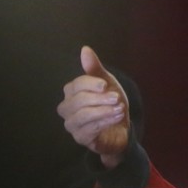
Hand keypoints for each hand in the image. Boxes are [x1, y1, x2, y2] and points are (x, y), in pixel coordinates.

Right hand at [57, 46, 130, 167]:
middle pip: (78, 101)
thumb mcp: (106, 83)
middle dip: (99, 98)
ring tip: (120, 108)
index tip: (105, 85)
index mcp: (71, 93)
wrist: (120, 128)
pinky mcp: (80, 138)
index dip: (90, 84)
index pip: (76, 85)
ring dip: (103, 111)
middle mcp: (66, 109)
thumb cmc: (110, 103)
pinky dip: (105, 122)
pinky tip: (117, 117)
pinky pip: (89, 130)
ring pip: (83, 116)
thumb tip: (85, 49)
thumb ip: (95, 68)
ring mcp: (72, 125)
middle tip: (117, 97)